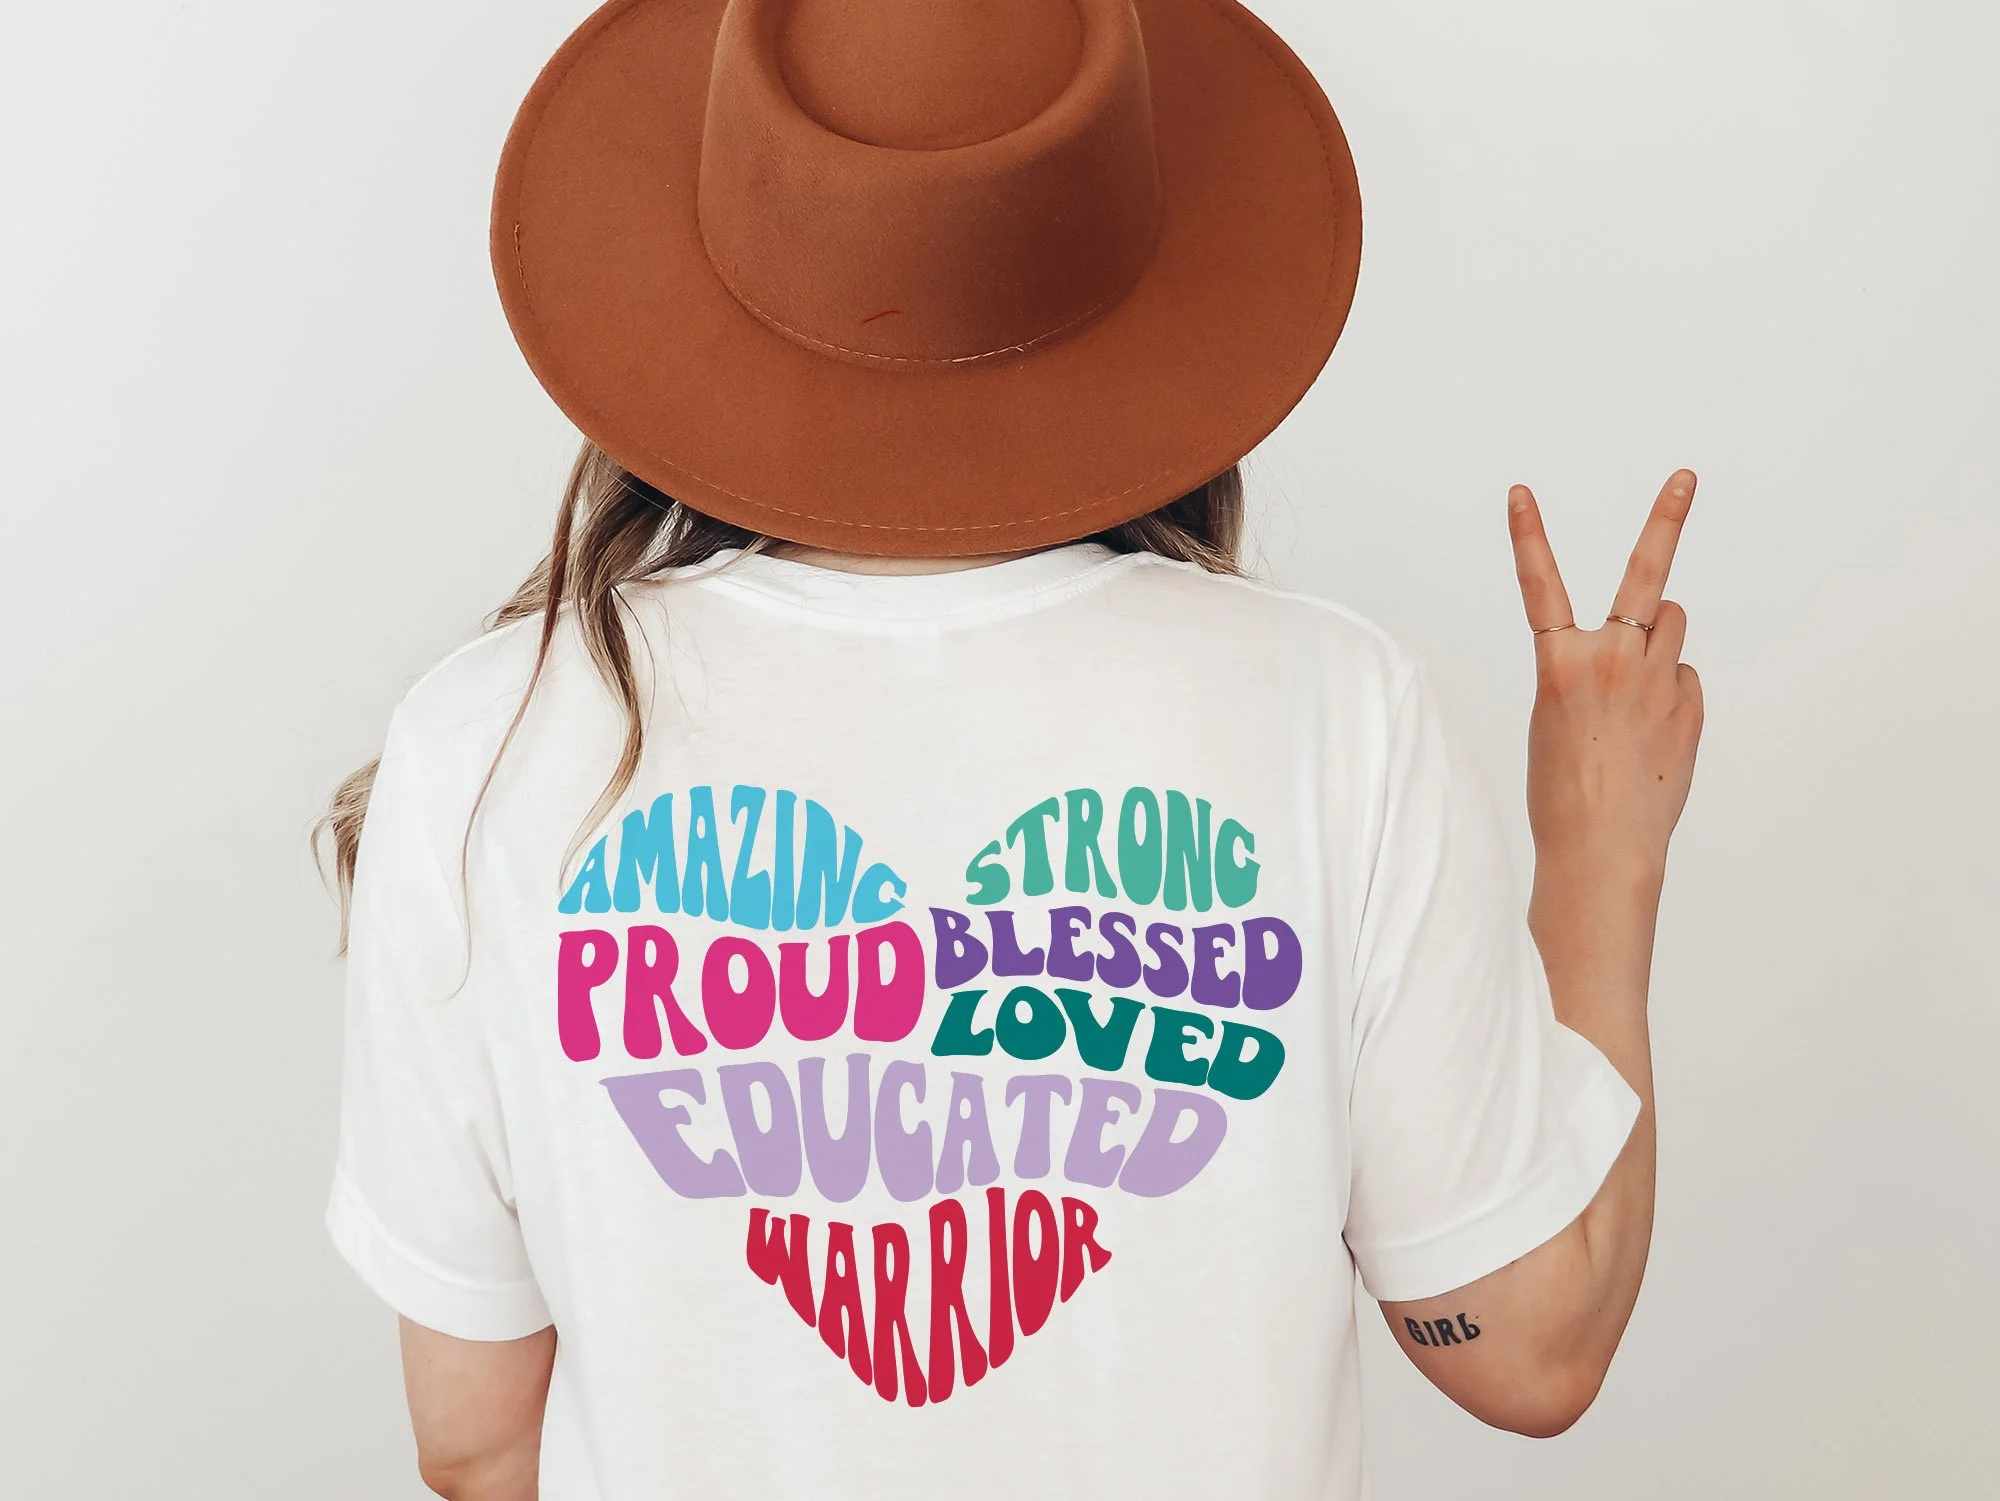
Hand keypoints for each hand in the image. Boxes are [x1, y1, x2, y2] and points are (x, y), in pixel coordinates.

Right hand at [1508, 471, 1704, 880]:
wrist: (1600, 851)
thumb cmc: (1562, 793)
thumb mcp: (1555, 719)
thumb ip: (1598, 665)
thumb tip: (1662, 631)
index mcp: (1561, 665)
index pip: (1539, 585)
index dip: (1527, 535)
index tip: (1520, 492)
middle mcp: (1613, 661)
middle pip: (1647, 575)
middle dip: (1667, 519)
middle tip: (1686, 477)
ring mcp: (1658, 681)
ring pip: (1670, 624)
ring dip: (1657, 635)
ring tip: (1635, 682)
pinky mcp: (1689, 707)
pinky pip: (1683, 676)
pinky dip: (1670, 692)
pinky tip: (1651, 734)